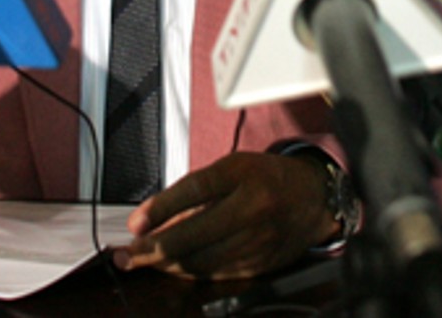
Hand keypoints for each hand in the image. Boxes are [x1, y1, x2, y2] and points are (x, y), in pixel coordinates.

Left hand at [114, 151, 336, 278]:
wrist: (314, 197)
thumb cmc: (265, 177)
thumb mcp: (232, 167)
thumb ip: (196, 190)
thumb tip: (155, 218)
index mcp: (242, 174)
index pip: (194, 189)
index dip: (160, 208)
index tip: (134, 224)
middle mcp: (252, 207)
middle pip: (193, 235)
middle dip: (153, 249)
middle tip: (126, 254)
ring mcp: (258, 240)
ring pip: (202, 261)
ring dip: (167, 265)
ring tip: (143, 261)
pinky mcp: (261, 264)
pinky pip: (217, 274)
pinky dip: (191, 273)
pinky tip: (173, 268)